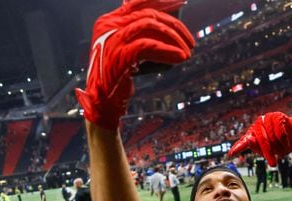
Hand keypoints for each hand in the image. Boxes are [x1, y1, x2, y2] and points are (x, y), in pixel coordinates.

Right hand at [75, 0, 193, 129]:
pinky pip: (149, 46)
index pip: (137, 3)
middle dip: (174, 26)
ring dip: (174, 37)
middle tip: (190, 42)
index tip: (181, 3)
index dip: (161, 1)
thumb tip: (169, 28)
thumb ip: (139, 36)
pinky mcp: (120, 55)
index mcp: (109, 21)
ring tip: (188, 52)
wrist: (101, 100)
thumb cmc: (117, 76)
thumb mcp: (124, 50)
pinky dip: (168, 51)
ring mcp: (113, 39)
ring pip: (151, 25)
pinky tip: (180, 58)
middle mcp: (109, 25)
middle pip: (149, 14)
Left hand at [228, 105, 291, 165]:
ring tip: (283, 148)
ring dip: (279, 147)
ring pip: (272, 137)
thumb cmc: (278, 147)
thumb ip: (257, 146)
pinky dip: (284, 140)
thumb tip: (249, 140)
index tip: (230, 155)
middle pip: (261, 140)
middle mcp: (257, 125)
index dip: (237, 148)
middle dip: (268, 153)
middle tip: (273, 164)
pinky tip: (286, 142)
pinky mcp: (277, 116)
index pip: (243, 142)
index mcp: (252, 135)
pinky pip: (280, 132)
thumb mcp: (267, 151)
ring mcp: (266, 119)